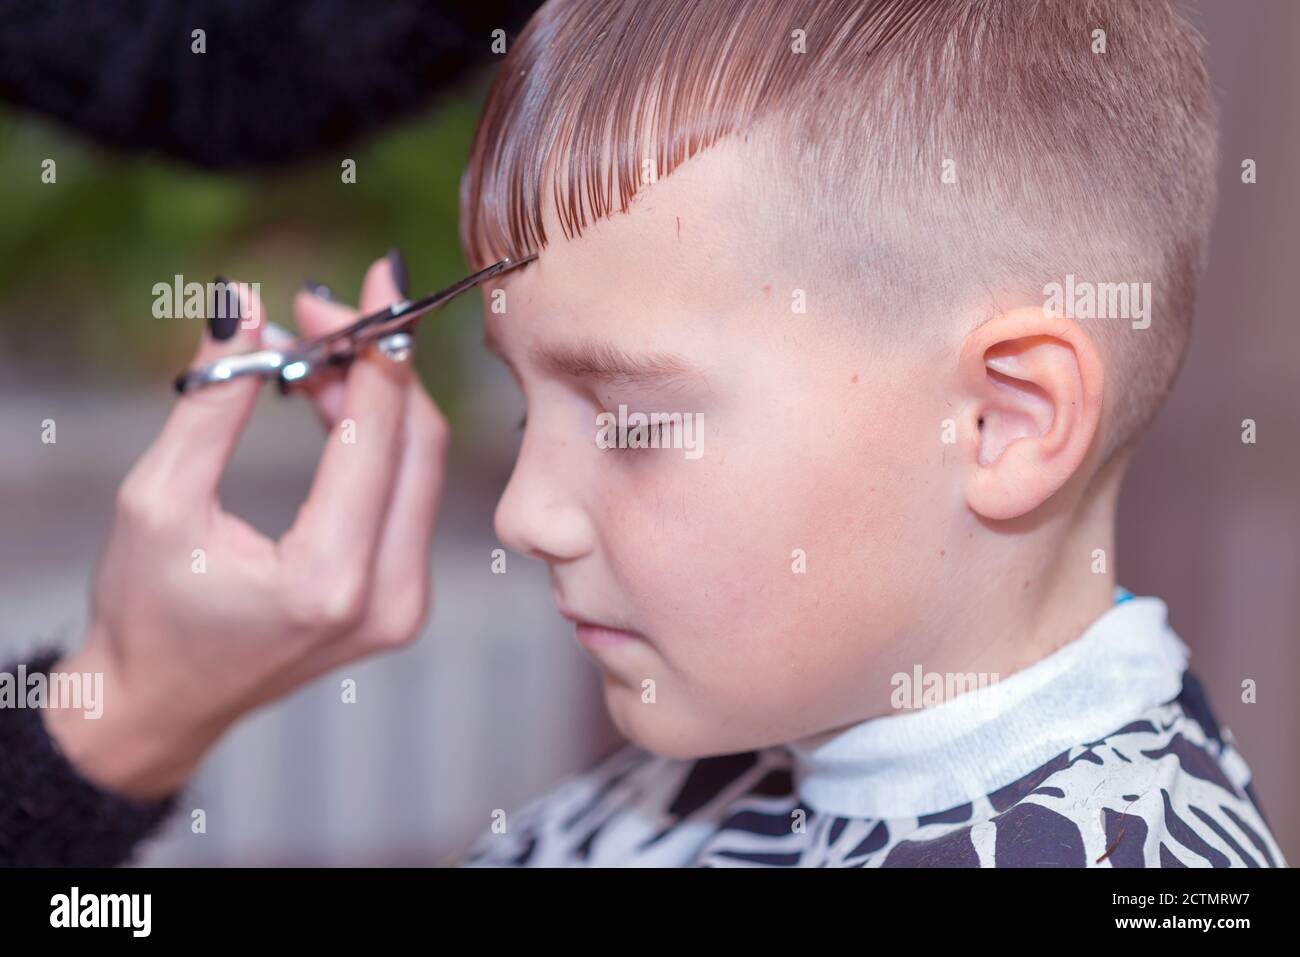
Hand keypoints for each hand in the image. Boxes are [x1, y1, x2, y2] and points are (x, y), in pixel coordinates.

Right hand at [43, 255, 448, 799]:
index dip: (377, 346)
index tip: (368, 281)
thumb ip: (209, 401)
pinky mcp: (404, 602)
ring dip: (379, 398)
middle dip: (380, 364)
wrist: (161, 706)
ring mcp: (405, 605)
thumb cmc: (145, 611)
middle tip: (321, 313)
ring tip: (309, 356)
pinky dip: (379, 441)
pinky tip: (330, 401)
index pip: (378, 435)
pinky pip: (409, 497)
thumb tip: (243, 303)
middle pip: (420, 444)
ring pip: (422, 466)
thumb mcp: (158, 499)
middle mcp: (387, 597)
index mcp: (328, 578)